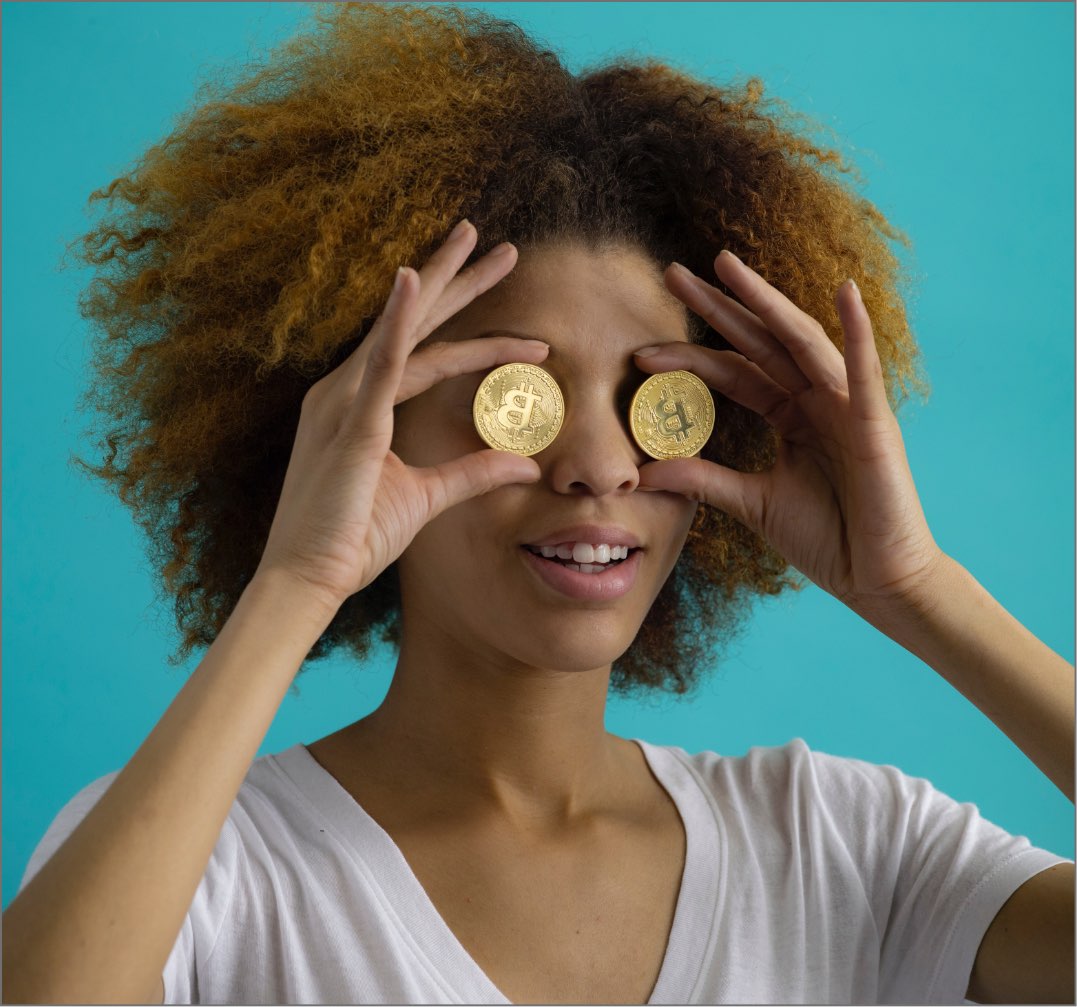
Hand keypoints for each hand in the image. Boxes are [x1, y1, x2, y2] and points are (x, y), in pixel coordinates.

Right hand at [255, 221, 545, 608]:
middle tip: (498, 244)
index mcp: (359, 404)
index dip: (473, 336)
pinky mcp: (350, 425)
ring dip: (442, 283)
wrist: (307, 578)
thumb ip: (473, 472)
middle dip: (456, 280)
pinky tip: (414, 279)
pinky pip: (380, 364)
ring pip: (405, 329)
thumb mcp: (425, 497)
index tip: (525, 336)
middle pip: (414, 323)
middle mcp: (346, 390)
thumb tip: (525, 463)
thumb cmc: (352, 537)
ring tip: (477, 241)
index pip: (425, 354)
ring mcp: (344, 402)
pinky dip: (396, 320)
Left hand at [634, 251, 943, 614]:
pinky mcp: (876, 425)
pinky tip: (845, 293)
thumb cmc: (828, 539)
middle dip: (717, 307)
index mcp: (792, 415)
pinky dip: (858, 331)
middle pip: (759, 342)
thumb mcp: (751, 503)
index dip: (689, 359)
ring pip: (800, 342)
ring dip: (766, 301)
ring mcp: (848, 406)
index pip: (734, 372)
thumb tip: (644, 471)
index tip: (640, 355)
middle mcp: (818, 400)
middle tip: (672, 273)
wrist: (877, 582)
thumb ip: (703, 480)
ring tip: (726, 266)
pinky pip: (865, 372)